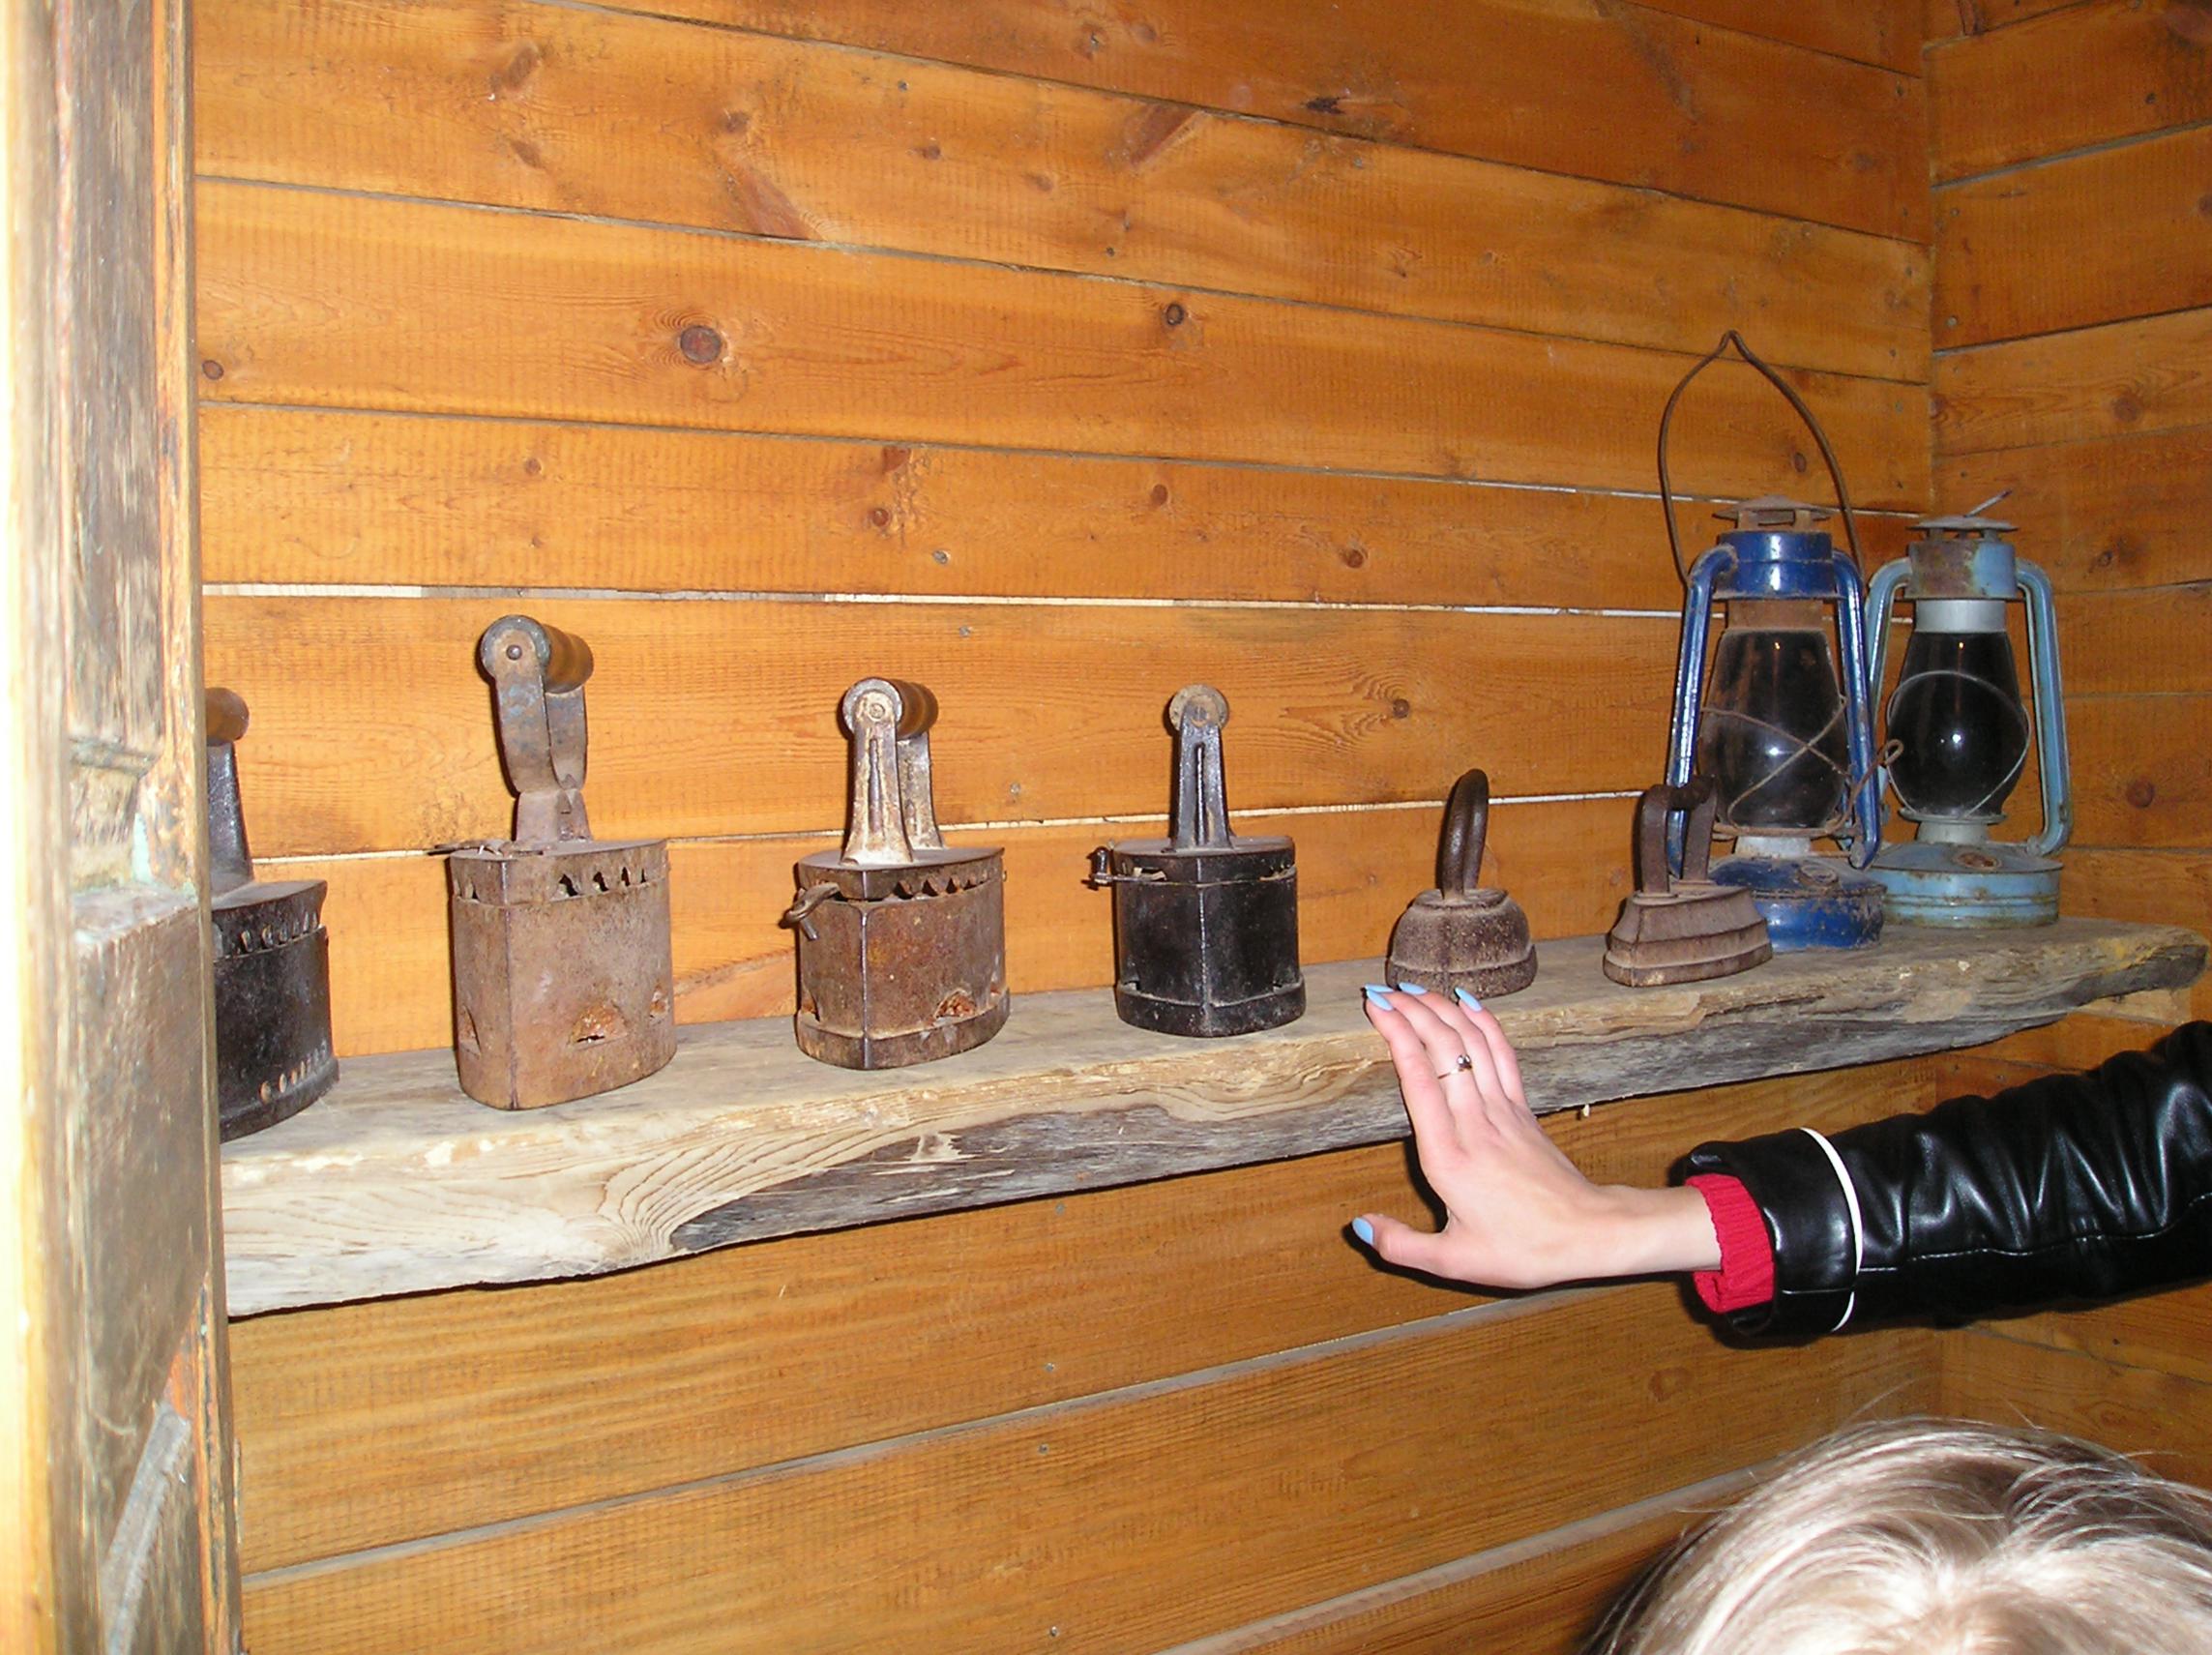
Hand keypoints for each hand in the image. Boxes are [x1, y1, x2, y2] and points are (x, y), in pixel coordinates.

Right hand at [1352, 987, 1719, 1289]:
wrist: (1588, 1234)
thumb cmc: (1523, 1250)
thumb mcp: (1453, 1262)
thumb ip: (1401, 1245)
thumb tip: (1360, 1225)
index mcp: (1449, 1156)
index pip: (1418, 1078)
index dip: (1396, 1034)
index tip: (1375, 1007)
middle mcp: (1474, 1123)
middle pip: (1443, 1048)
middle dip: (1412, 1010)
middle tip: (1382, 990)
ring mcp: (1503, 1111)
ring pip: (1471, 1043)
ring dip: (1442, 1009)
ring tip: (1414, 988)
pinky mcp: (1523, 1109)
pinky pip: (1502, 1054)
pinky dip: (1484, 1022)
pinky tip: (1466, 1002)